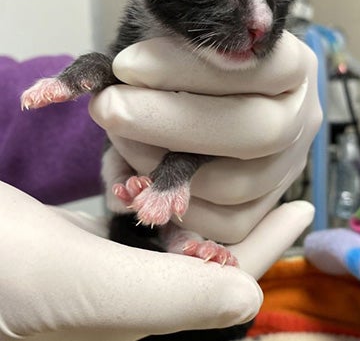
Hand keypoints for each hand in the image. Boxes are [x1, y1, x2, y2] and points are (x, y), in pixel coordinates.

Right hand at [0, 180, 266, 340]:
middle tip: (277, 179)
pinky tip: (172, 169)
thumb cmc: (7, 277)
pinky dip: (163, 190)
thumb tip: (247, 298)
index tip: (304, 206)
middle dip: (243, 218)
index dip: (268, 245)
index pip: (225, 281)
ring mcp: (102, 268)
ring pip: (174, 232)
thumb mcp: (91, 289)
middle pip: (206, 255)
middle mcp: (127, 295)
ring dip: (203, 199)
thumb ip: (171, 300)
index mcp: (140, 316)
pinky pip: (140, 215)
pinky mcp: (78, 242)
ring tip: (234, 166)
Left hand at [89, 30, 321, 276]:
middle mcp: (300, 119)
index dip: (189, 68)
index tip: (127, 65)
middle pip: (253, 132)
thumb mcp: (187, 32)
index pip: (258, 66)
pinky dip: (177, 205)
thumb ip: (173, 40)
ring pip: (235, 186)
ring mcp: (286, 167)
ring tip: (121, 138)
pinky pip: (228, 225)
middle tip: (108, 108)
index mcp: (295, 66)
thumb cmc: (195, 58)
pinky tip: (144, 175)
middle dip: (168, 123)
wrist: (207, 88)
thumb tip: (128, 73)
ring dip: (163, 166)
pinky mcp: (265, 203)